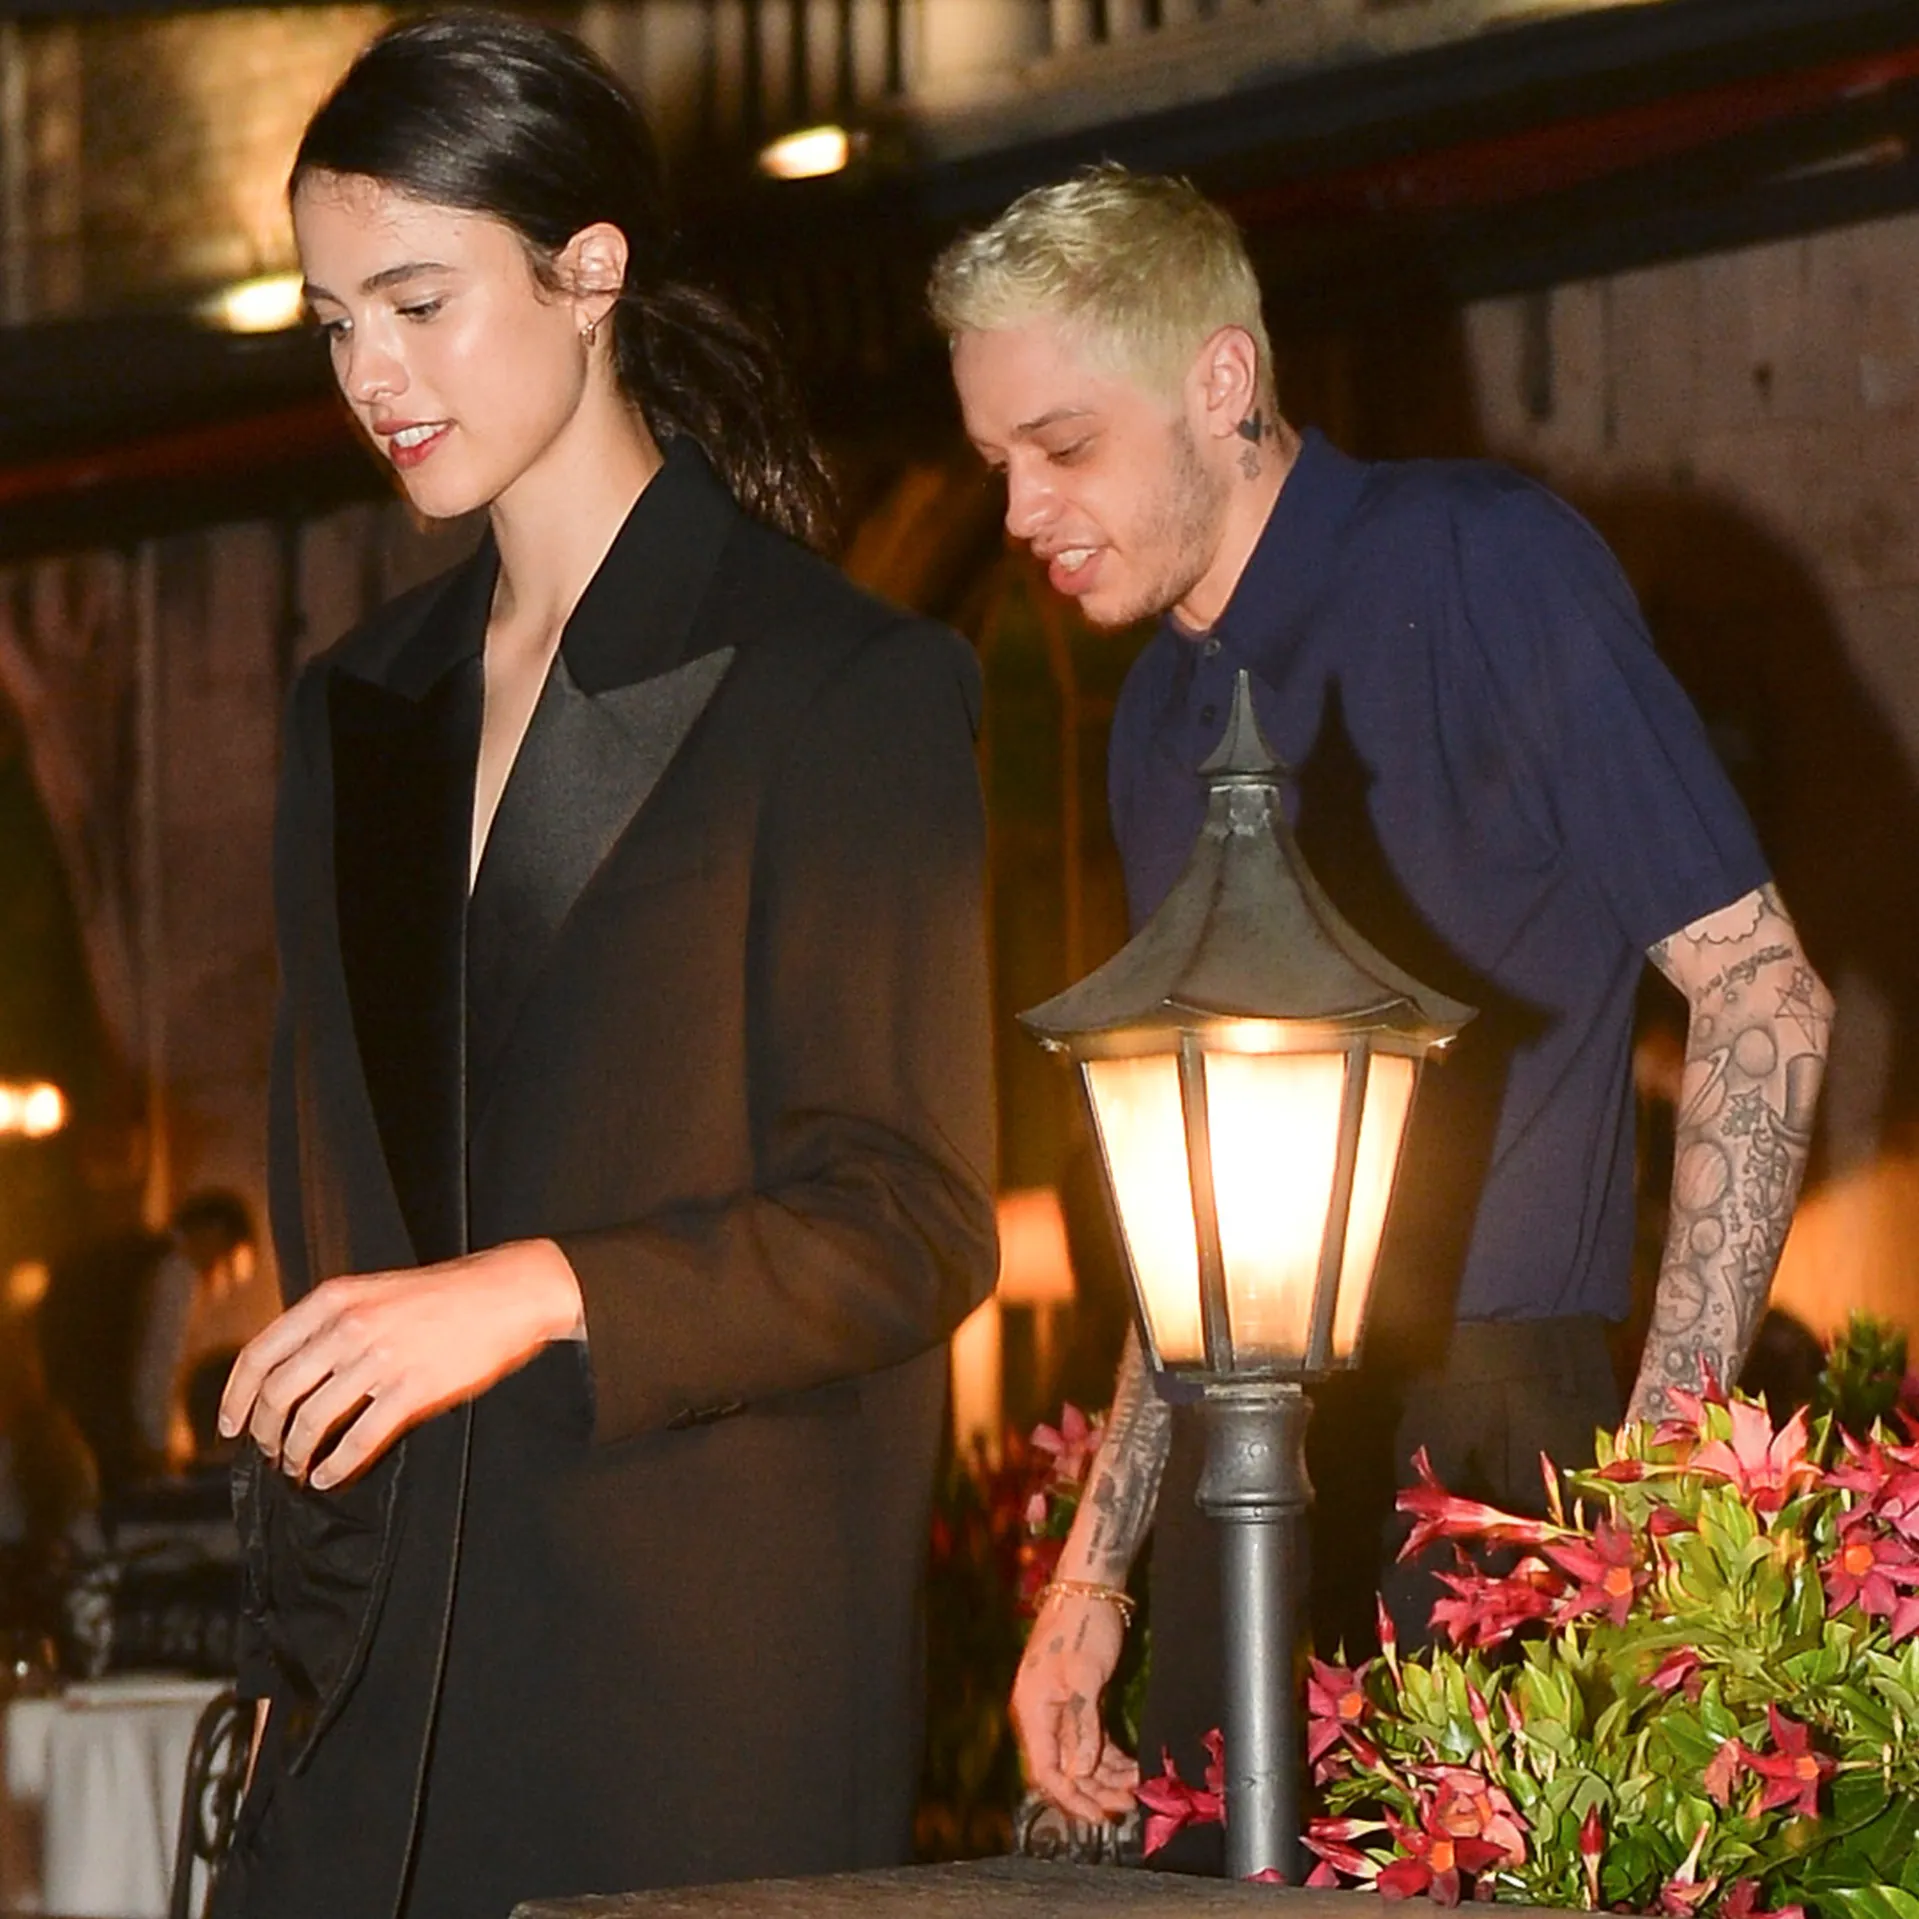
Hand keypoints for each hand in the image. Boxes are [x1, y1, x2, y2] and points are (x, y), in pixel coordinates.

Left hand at [218, 1240, 583, 1488]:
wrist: (505, 1292)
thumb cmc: (440, 1296)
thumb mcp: (373, 1291)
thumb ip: (329, 1323)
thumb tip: (289, 1373)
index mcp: (333, 1299)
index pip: (259, 1355)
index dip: (235, 1398)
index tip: (230, 1426)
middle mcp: (348, 1327)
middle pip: (278, 1395)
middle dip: (265, 1435)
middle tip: (271, 1454)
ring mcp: (380, 1358)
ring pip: (312, 1422)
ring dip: (296, 1456)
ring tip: (299, 1469)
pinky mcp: (413, 1389)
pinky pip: (357, 1441)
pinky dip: (336, 1467)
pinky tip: (330, 1476)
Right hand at [1009, 1591, 1137, 1823]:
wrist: (1089, 1587)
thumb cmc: (1083, 1626)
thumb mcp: (1086, 1677)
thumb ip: (1082, 1726)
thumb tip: (1080, 1771)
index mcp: (1034, 1708)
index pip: (1046, 1769)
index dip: (1071, 1797)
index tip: (1099, 1815)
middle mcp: (1042, 1712)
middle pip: (1064, 1767)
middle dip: (1094, 1790)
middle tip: (1126, 1805)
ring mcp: (1059, 1706)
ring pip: (1079, 1755)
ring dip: (1105, 1775)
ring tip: (1135, 1789)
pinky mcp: (1077, 1698)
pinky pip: (1089, 1737)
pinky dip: (1109, 1754)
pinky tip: (1131, 1766)